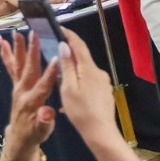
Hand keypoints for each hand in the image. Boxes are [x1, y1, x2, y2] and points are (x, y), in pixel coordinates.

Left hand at [0, 32, 58, 160]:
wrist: (19, 138)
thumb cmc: (34, 134)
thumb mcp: (42, 132)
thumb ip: (45, 121)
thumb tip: (47, 112)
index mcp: (32, 103)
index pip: (43, 86)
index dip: (50, 73)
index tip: (56, 59)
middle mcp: (22, 92)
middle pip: (28, 69)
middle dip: (31, 52)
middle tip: (33, 34)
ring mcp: (17, 87)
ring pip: (18, 64)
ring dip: (17, 48)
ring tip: (16, 32)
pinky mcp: (15, 85)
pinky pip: (11, 67)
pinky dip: (6, 54)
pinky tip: (1, 41)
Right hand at [55, 30, 129, 151]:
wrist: (101, 132)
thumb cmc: (81, 111)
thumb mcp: (68, 88)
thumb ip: (67, 66)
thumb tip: (64, 46)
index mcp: (89, 68)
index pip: (79, 45)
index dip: (69, 35)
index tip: (59, 28)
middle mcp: (99, 72)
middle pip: (82, 58)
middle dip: (68, 56)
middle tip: (54, 55)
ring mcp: (103, 83)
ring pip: (85, 72)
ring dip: (72, 74)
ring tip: (60, 84)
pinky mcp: (104, 93)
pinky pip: (89, 84)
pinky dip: (78, 86)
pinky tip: (71, 100)